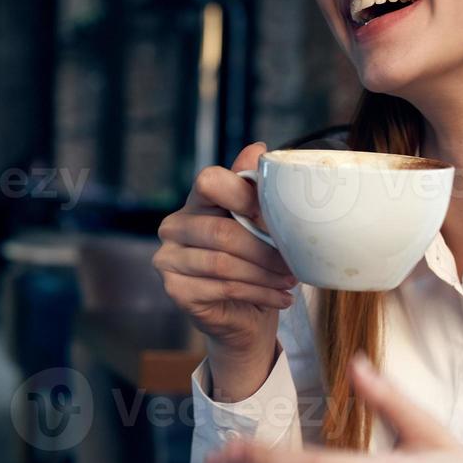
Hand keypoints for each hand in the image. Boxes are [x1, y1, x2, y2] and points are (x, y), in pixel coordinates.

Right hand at [154, 142, 296, 401]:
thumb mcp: (261, 224)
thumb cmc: (254, 262)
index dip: (243, 195)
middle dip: (264, 249)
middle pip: (222, 231)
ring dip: (264, 274)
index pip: (210, 182)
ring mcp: (168, 258)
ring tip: (290, 281)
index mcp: (196, 200)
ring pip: (224, 263)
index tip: (275, 217)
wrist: (245, 313)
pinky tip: (281, 298)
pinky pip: (222, 288)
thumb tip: (258, 149)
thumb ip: (256, 189)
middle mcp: (174, 226)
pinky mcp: (175, 289)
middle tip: (294, 263)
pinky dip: (259, 294)